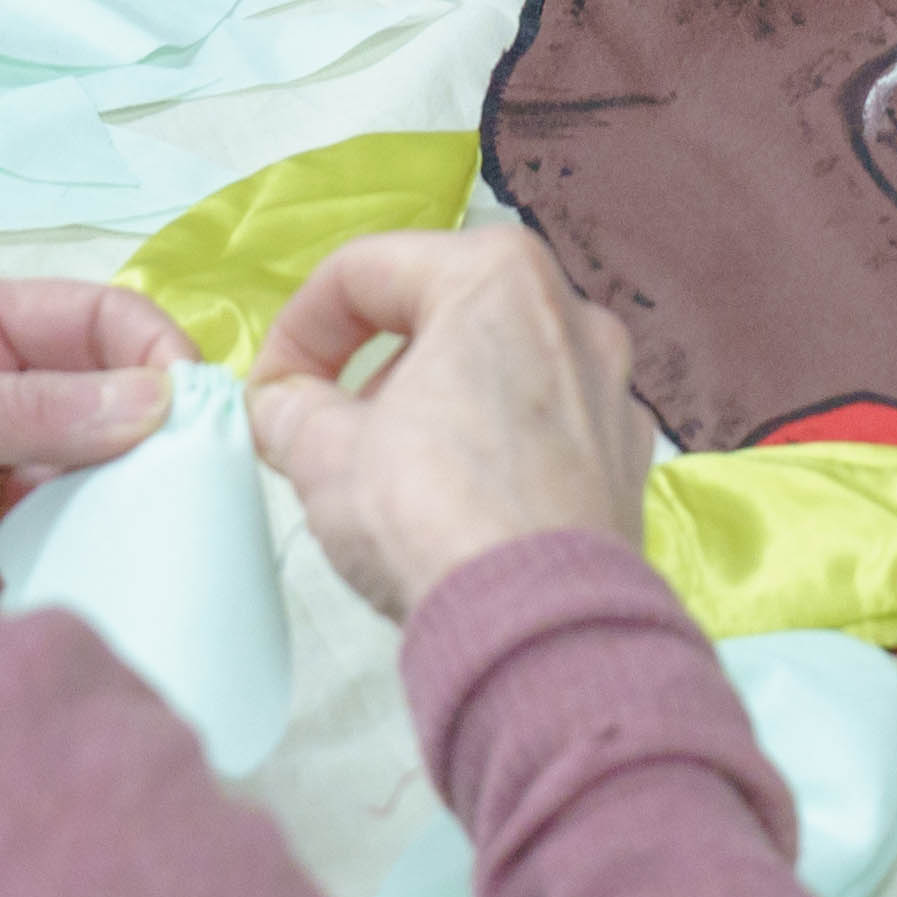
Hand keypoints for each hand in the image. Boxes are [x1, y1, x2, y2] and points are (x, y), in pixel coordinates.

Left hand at [0, 274, 186, 552]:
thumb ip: (9, 409)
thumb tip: (150, 402)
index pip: (91, 317)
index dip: (150, 349)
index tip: (194, 406)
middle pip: (108, 400)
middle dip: (154, 434)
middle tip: (200, 483)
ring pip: (96, 480)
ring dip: (130, 503)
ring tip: (165, 535)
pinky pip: (62, 550)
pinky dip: (94, 562)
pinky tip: (118, 577)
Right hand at [242, 226, 656, 620]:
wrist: (541, 626)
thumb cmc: (428, 511)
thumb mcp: (323, 454)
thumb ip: (291, 411)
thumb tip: (284, 407)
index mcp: (498, 276)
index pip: (365, 271)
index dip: (297, 329)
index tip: (269, 395)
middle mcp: (572, 312)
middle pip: (439, 314)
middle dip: (367, 368)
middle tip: (321, 432)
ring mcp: (612, 386)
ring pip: (496, 370)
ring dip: (430, 405)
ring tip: (384, 473)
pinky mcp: (627, 458)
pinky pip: (540, 428)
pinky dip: (490, 447)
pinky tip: (456, 506)